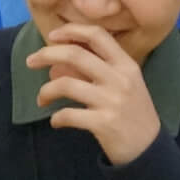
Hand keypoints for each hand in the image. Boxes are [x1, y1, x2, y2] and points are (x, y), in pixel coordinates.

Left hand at [25, 23, 162, 164]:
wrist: (149, 149)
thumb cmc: (133, 113)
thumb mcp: (125, 85)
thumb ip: (99, 70)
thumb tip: (59, 64)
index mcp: (126, 65)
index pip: (97, 35)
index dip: (71, 30)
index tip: (52, 35)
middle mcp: (120, 79)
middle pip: (75, 54)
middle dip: (46, 54)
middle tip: (30, 61)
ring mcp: (112, 101)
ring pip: (66, 84)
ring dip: (46, 90)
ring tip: (41, 99)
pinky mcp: (104, 123)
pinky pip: (68, 115)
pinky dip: (56, 118)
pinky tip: (56, 121)